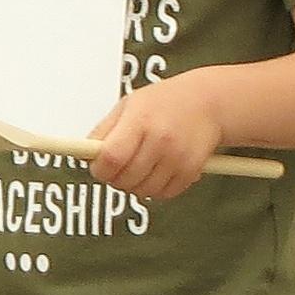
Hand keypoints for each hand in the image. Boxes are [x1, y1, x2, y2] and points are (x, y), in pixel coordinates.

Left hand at [89, 72, 232, 201]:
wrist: (210, 102)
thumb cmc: (166, 101)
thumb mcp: (129, 105)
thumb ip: (104, 130)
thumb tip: (84, 154)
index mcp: (141, 121)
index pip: (111, 158)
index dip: (100, 168)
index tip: (98, 166)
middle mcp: (161, 141)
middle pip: (125, 179)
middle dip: (115, 178)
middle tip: (119, 166)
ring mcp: (178, 157)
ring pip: (143, 191)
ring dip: (135, 185)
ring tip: (139, 167)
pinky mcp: (191, 170)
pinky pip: (164, 194)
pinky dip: (156, 188)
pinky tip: (157, 171)